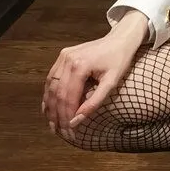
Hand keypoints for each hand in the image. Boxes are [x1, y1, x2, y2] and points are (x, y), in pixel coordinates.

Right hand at [42, 24, 143, 140]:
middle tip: (58, 131)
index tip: (68, 130)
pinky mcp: (63, 55)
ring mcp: (63, 56)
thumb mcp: (111, 82)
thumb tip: (76, 120)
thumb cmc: (119, 60)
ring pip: (51, 86)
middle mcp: (67, 59)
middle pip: (57, 93)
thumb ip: (94, 102)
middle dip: (57, 114)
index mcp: (80, 65)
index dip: (67, 115)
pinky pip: (52, 77)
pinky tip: (49, 106)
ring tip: (51, 123)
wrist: (120, 39)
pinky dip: (50, 93)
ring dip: (50, 106)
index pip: (68, 97)